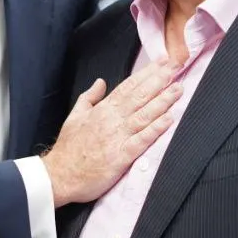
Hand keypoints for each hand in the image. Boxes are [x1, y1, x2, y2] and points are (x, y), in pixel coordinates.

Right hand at [43, 58, 181, 207]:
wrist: (59, 175)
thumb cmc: (68, 148)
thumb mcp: (75, 116)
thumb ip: (89, 97)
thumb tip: (100, 82)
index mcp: (102, 109)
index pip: (128, 86)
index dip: (146, 73)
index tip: (161, 62)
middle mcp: (112, 120)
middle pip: (139, 95)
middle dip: (159, 80)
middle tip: (176, 67)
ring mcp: (117, 137)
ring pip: (144, 114)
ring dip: (162, 101)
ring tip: (178, 89)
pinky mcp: (120, 156)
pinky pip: (141, 140)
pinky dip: (155, 129)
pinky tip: (169, 119)